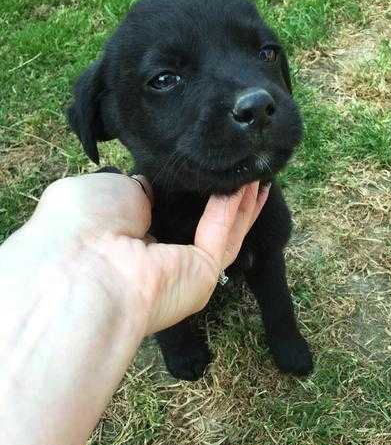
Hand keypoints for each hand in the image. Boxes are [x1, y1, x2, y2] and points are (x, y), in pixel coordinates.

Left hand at [30, 173, 269, 335]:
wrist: (82, 267)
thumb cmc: (80, 225)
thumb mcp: (105, 190)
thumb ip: (135, 188)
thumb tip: (152, 188)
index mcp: (129, 239)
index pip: (165, 214)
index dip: (188, 193)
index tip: (203, 169)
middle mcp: (158, 258)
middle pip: (201, 225)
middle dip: (225, 199)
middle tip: (242, 169)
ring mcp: (184, 270)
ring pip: (223, 233)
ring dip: (241, 204)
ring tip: (257, 173)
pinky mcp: (203, 275)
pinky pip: (224, 235)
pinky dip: (236, 208)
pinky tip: (249, 182)